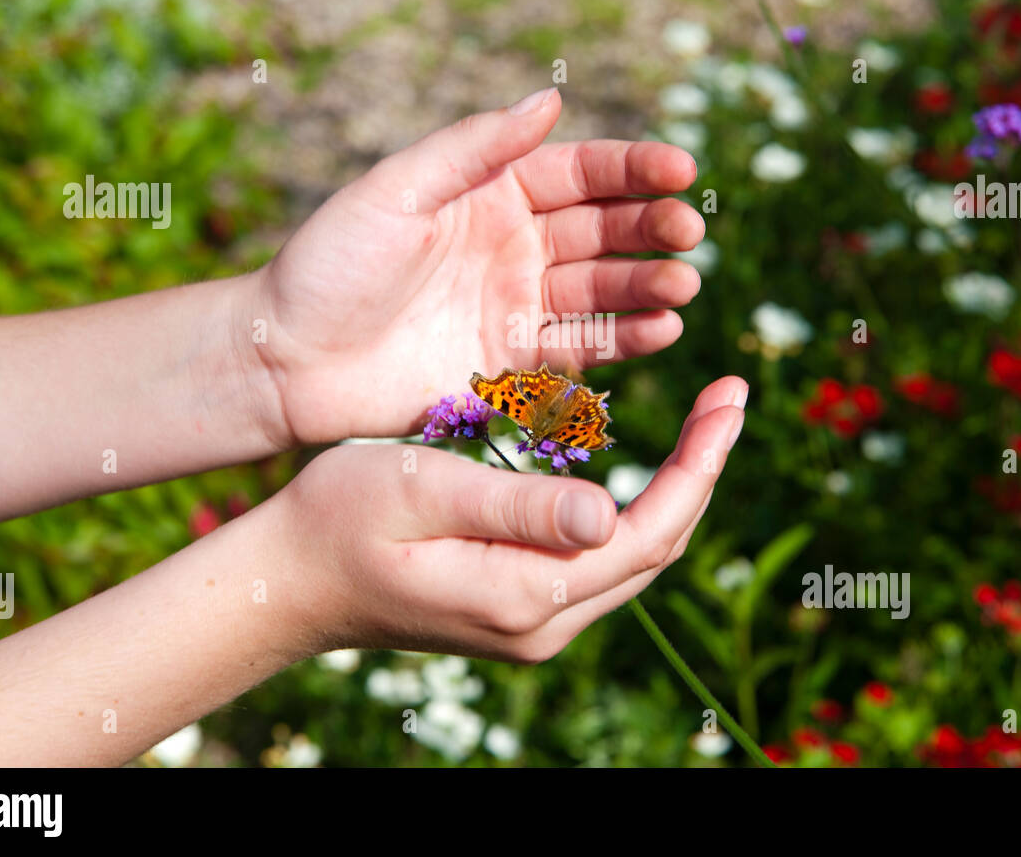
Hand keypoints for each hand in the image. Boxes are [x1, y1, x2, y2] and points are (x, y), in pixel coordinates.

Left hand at [246, 88, 704, 445]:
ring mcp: (516, 304)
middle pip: (602, 230)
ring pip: (601, 289)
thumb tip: (551, 100)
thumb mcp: (395, 192)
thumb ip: (473, 149)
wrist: (287, 360)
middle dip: (650, 227)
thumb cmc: (329, 265)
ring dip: (647, 284)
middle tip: (687, 231)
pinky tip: (662, 329)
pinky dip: (625, 338)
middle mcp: (513, 245)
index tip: (681, 170)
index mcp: (489, 192)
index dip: (633, 170)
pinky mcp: (512, 361)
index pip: (579, 173)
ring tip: (682, 284)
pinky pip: (582, 345)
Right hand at [276, 377, 745, 661]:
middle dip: (702, 470)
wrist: (289, 582)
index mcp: (525, 594)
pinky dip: (637, 508)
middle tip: (730, 395)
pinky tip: (646, 464)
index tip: (730, 396)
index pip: (648, 533)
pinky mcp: (519, 611)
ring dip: (677, 490)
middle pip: (656, 550)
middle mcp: (542, 625)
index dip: (700, 464)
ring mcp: (533, 626)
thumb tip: (610, 514)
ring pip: (634, 558)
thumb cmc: (338, 521)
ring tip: (703, 421)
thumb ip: (515, 506)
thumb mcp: (422, 493)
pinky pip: (602, 562)